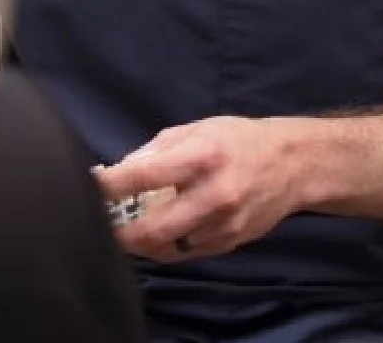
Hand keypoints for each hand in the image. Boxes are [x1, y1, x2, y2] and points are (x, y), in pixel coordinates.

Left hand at [93, 116, 302, 262]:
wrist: (293, 165)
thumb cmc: (238, 140)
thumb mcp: (196, 129)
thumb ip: (155, 150)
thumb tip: (118, 171)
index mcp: (201, 157)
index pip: (143, 175)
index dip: (108, 185)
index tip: (88, 186)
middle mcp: (214, 195)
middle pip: (152, 228)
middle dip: (119, 231)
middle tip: (99, 222)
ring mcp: (223, 224)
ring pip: (165, 247)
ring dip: (138, 241)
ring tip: (124, 228)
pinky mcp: (229, 242)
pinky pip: (184, 253)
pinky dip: (162, 247)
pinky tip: (153, 234)